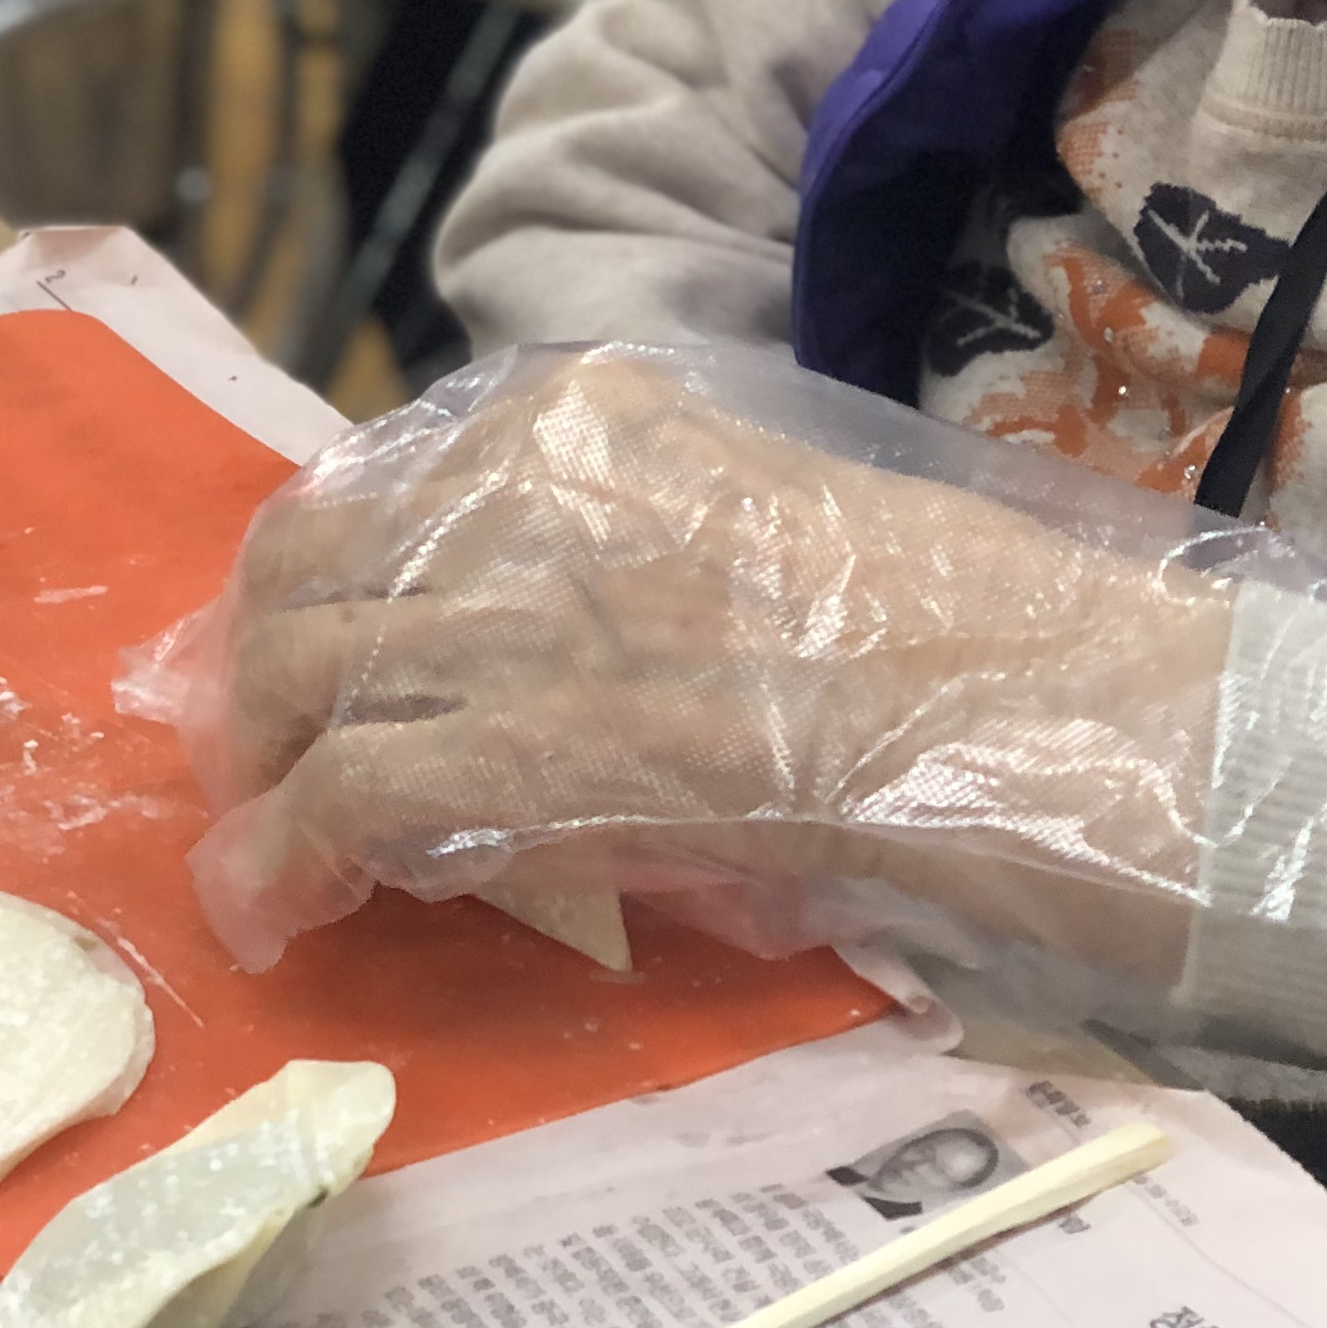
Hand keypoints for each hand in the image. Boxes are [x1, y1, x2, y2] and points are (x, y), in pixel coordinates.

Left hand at [188, 350, 1235, 974]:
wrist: (1066, 702)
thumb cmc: (970, 634)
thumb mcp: (766, 525)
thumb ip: (637, 549)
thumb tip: (524, 655)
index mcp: (600, 417)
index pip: (386, 475)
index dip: (319, 581)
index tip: (305, 654)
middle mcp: (545, 487)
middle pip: (310, 561)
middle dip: (260, 671)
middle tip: (266, 763)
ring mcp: (546, 610)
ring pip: (305, 672)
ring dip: (261, 773)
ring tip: (272, 848)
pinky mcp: (557, 746)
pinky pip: (353, 793)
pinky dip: (287, 858)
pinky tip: (281, 910)